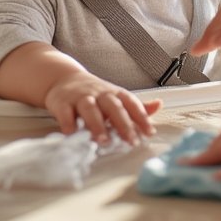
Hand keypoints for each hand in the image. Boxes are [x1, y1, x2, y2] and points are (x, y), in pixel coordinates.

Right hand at [45, 72, 161, 144]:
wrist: (63, 79)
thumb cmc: (94, 94)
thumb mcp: (115, 97)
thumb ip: (135, 106)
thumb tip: (159, 105)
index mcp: (114, 93)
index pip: (130, 103)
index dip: (141, 117)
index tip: (150, 132)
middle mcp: (99, 93)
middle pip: (112, 106)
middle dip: (122, 123)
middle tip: (131, 141)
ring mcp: (80, 97)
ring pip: (90, 108)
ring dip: (97, 124)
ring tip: (102, 141)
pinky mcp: (61, 102)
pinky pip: (64, 112)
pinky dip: (68, 122)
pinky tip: (72, 134)